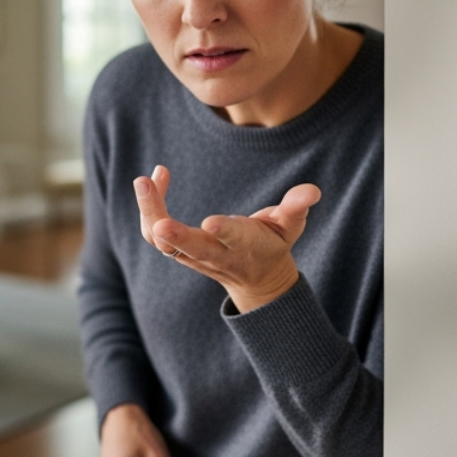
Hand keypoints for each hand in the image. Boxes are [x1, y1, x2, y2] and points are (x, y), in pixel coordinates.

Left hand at [134, 165, 320, 312]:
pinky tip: (153, 178)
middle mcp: (214, 254)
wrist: (256, 278)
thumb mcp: (290, 227)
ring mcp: (192, 255)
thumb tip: (312, 191)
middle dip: (171, 229)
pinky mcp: (178, 249)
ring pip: (162, 242)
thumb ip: (296, 208)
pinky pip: (154, 233)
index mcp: (243, 246)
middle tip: (151, 199)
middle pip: (188, 247)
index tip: (211, 221)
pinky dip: (149, 209)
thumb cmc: (273, 243)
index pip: (233, 240)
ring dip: (149, 212)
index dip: (224, 232)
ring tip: (144, 180)